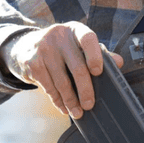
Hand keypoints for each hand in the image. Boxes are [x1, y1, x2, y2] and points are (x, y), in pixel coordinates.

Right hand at [0, 22, 123, 117]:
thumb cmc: (61, 48)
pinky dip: (58, 101)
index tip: (98, 72)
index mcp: (75, 30)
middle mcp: (59, 36)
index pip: (88, 39)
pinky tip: (64, 108)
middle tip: (90, 105)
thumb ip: (99, 53)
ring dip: (71, 101)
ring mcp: (43, 49)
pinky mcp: (32, 63)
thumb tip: (119, 62)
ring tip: (78, 112)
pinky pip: (49, 88)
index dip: (95, 56)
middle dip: (85, 90)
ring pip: (62, 82)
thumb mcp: (78, 45)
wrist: (24, 45)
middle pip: (77, 67)